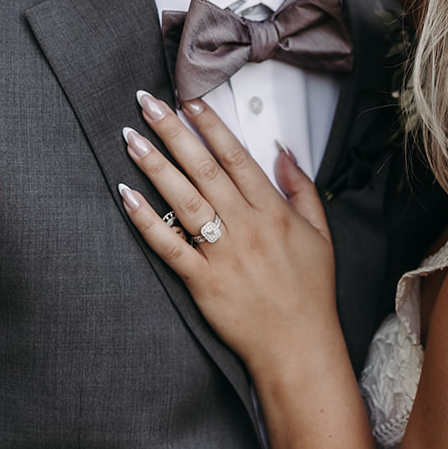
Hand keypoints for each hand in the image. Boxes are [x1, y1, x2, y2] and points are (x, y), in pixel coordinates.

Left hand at [119, 92, 337, 370]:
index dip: (210, 125)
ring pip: (183, 199)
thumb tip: (283, 152)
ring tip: (130, 137)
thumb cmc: (309, 293)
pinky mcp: (202, 281)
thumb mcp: (320, 233)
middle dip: (173, 131)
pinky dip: (146, 220)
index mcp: (272, 211)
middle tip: (148, 103)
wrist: (299, 347)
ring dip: (155, 165)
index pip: (236, 156)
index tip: (189, 100)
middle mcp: (245, 226)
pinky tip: (127, 195)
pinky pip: (169, 245)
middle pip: (203, 168)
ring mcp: (222, 253)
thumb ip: (302, 188)